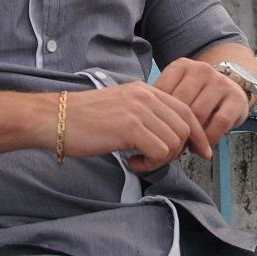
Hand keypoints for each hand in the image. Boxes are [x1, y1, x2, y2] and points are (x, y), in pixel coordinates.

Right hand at [61, 81, 211, 173]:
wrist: (56, 118)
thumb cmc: (84, 119)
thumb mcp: (121, 107)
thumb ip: (145, 114)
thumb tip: (167, 136)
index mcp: (144, 90)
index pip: (185, 110)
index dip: (197, 133)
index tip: (200, 151)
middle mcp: (145, 96)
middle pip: (185, 128)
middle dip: (176, 151)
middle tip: (154, 160)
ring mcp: (138, 110)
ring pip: (174, 142)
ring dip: (160, 160)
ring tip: (139, 161)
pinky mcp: (130, 127)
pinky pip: (159, 153)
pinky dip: (149, 165)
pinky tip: (131, 162)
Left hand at [153, 57, 249, 150]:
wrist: (231, 86)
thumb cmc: (196, 94)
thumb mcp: (178, 89)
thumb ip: (162, 101)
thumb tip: (140, 124)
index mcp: (181, 66)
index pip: (163, 92)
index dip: (159, 115)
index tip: (157, 132)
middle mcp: (201, 70)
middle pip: (180, 104)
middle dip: (174, 128)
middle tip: (171, 145)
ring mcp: (219, 82)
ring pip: (198, 113)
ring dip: (191, 135)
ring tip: (186, 146)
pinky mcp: (236, 98)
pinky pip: (219, 123)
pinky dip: (209, 137)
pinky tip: (204, 144)